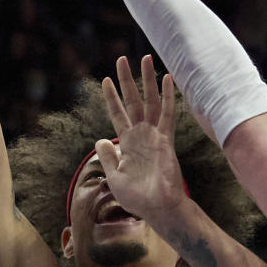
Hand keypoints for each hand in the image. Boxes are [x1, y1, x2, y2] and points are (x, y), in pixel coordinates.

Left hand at [97, 56, 186, 220]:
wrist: (157, 208)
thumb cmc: (137, 198)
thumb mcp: (115, 177)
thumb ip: (108, 157)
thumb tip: (99, 140)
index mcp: (127, 143)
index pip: (117, 114)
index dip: (111, 97)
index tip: (106, 80)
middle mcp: (141, 135)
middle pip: (133, 100)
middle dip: (127, 80)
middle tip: (122, 58)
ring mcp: (154, 135)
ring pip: (151, 101)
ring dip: (147, 80)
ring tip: (144, 58)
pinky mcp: (166, 139)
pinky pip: (167, 113)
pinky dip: (167, 95)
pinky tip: (166, 78)